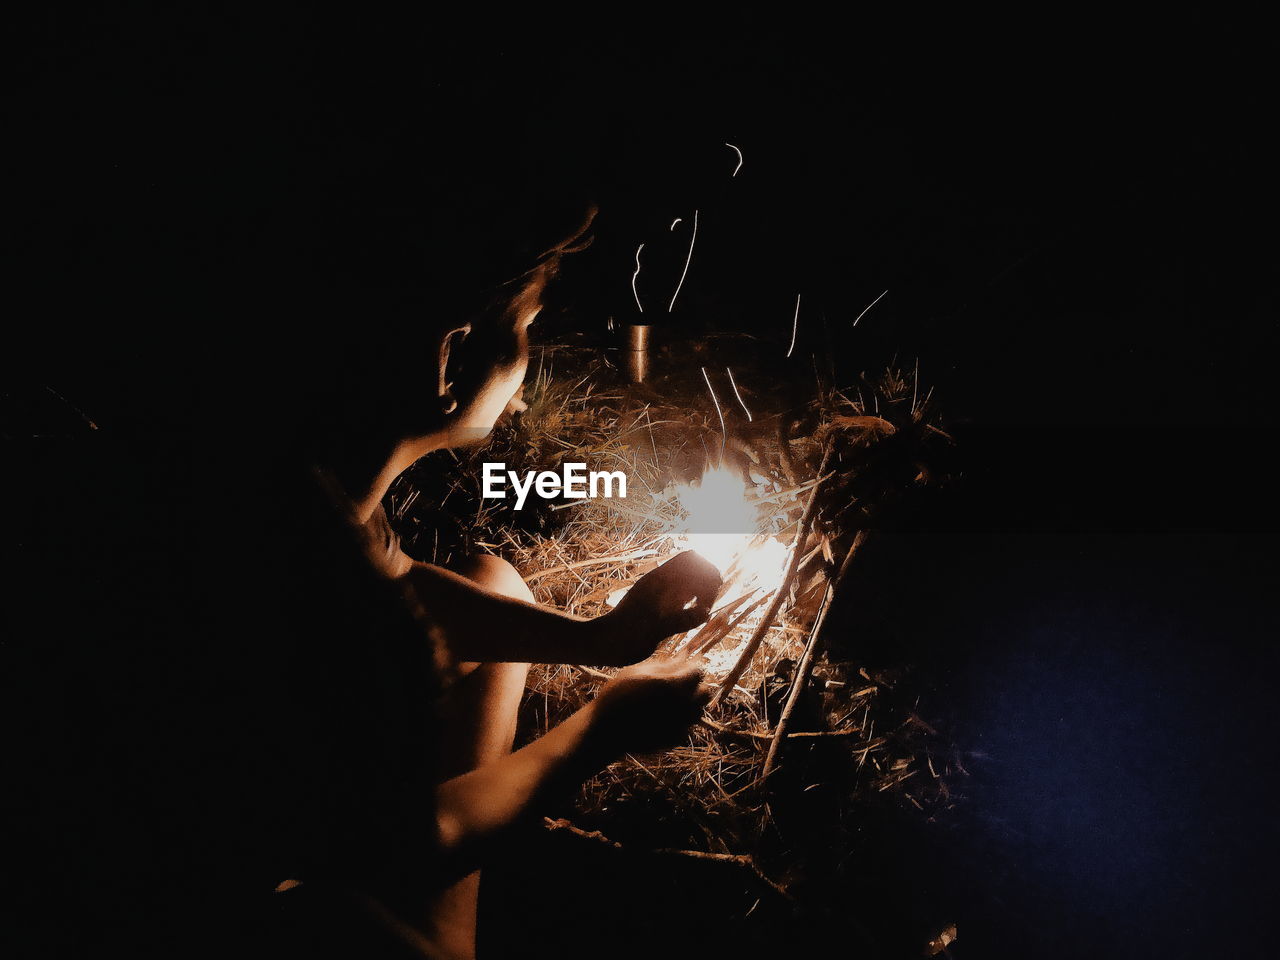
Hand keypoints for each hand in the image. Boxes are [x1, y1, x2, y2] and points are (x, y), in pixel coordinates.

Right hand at [590, 653, 711, 755]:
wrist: (606, 730)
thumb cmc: (617, 696)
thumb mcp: (637, 672)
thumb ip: (665, 664)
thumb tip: (685, 655)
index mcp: (673, 685)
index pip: (699, 671)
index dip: (693, 666)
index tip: (685, 665)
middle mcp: (682, 705)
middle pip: (705, 692)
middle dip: (696, 685)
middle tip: (680, 682)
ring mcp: (680, 725)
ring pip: (698, 711)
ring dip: (691, 703)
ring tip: (672, 700)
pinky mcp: (675, 740)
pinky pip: (687, 728)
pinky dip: (681, 722)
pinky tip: (665, 718)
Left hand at [596, 551, 721, 664]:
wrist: (603, 644)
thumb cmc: (622, 638)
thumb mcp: (650, 631)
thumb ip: (678, 621)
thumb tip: (704, 613)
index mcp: (658, 580)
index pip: (691, 559)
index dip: (706, 573)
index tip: (704, 599)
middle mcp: (662, 583)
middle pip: (696, 567)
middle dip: (708, 583)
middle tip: (705, 607)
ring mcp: (662, 594)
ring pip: (692, 581)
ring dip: (703, 593)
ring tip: (701, 613)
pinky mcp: (663, 607)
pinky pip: (686, 596)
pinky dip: (695, 604)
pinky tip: (692, 619)